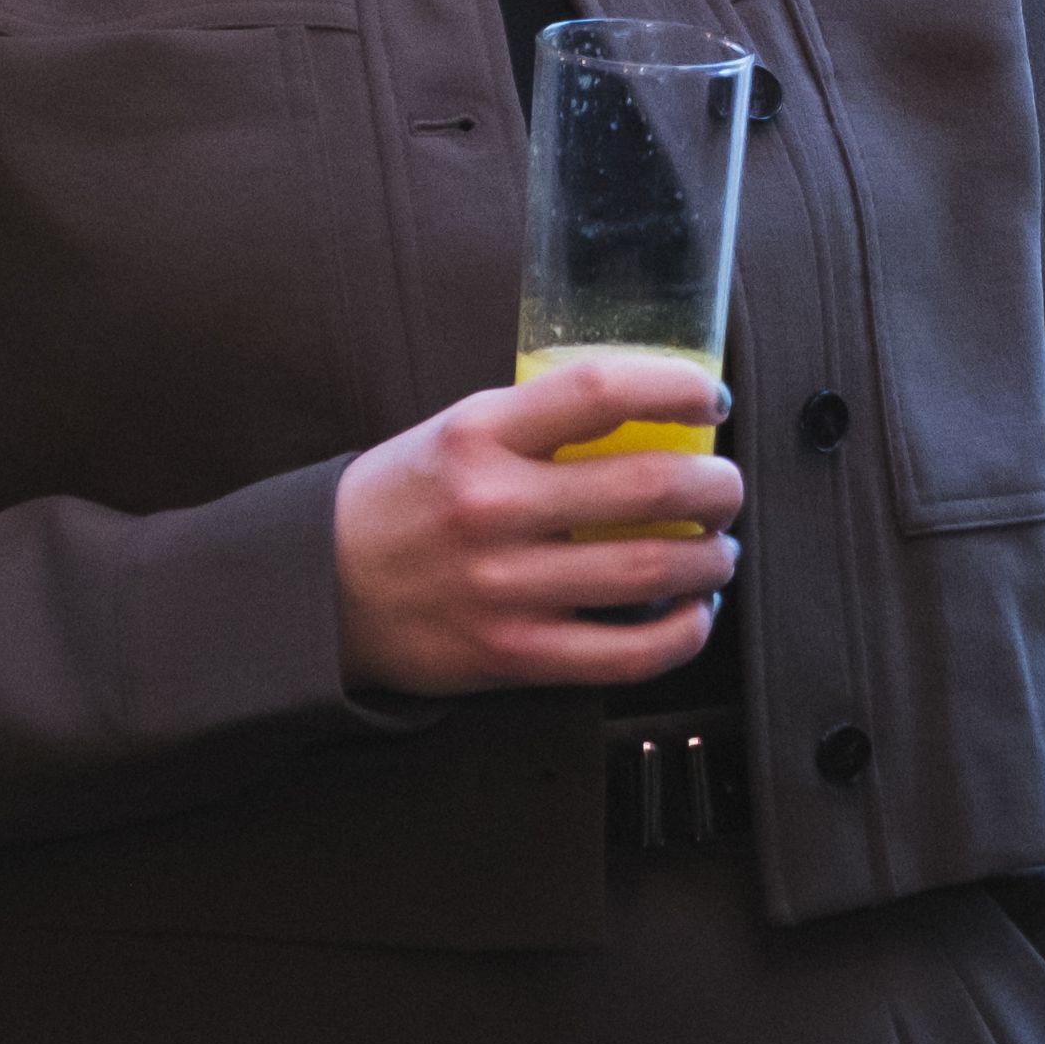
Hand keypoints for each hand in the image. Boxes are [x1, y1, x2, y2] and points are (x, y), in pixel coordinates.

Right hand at [332, 358, 744, 694]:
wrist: (317, 589)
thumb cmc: (406, 501)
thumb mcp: (457, 431)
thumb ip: (543, 420)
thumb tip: (654, 413)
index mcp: (481, 434)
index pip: (604, 391)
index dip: (680, 388)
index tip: (714, 397)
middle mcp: (494, 507)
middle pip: (651, 485)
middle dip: (719, 486)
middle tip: (727, 488)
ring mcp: (504, 587)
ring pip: (652, 571)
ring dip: (713, 559)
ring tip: (718, 549)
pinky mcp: (512, 655)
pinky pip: (626, 654)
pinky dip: (683, 633)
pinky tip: (696, 613)